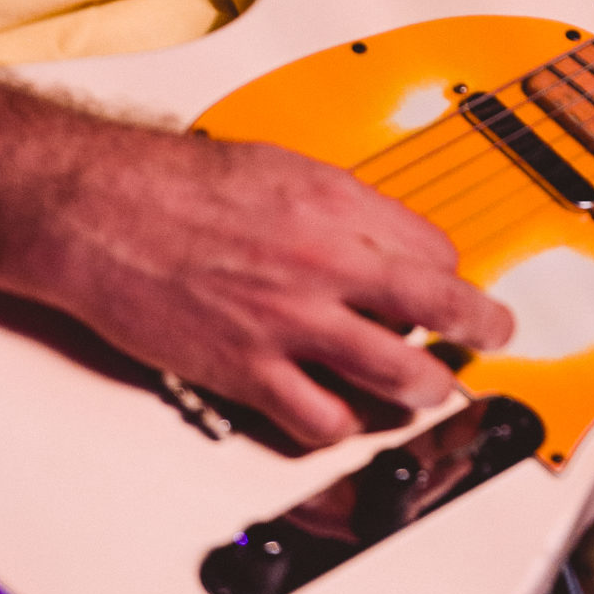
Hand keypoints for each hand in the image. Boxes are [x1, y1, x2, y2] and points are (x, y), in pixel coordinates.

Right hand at [50, 131, 514, 448]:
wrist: (102, 209)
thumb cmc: (175, 183)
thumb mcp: (280, 167)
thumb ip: (337, 206)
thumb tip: (374, 236)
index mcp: (337, 205)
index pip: (435, 249)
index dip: (448, 271)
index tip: (450, 283)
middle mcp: (327, 262)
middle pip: (441, 307)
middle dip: (481, 329)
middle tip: (492, 338)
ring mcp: (292, 322)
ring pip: (399, 375)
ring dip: (426, 389)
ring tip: (429, 392)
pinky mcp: (249, 370)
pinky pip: (321, 420)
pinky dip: (341, 425)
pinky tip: (342, 416)